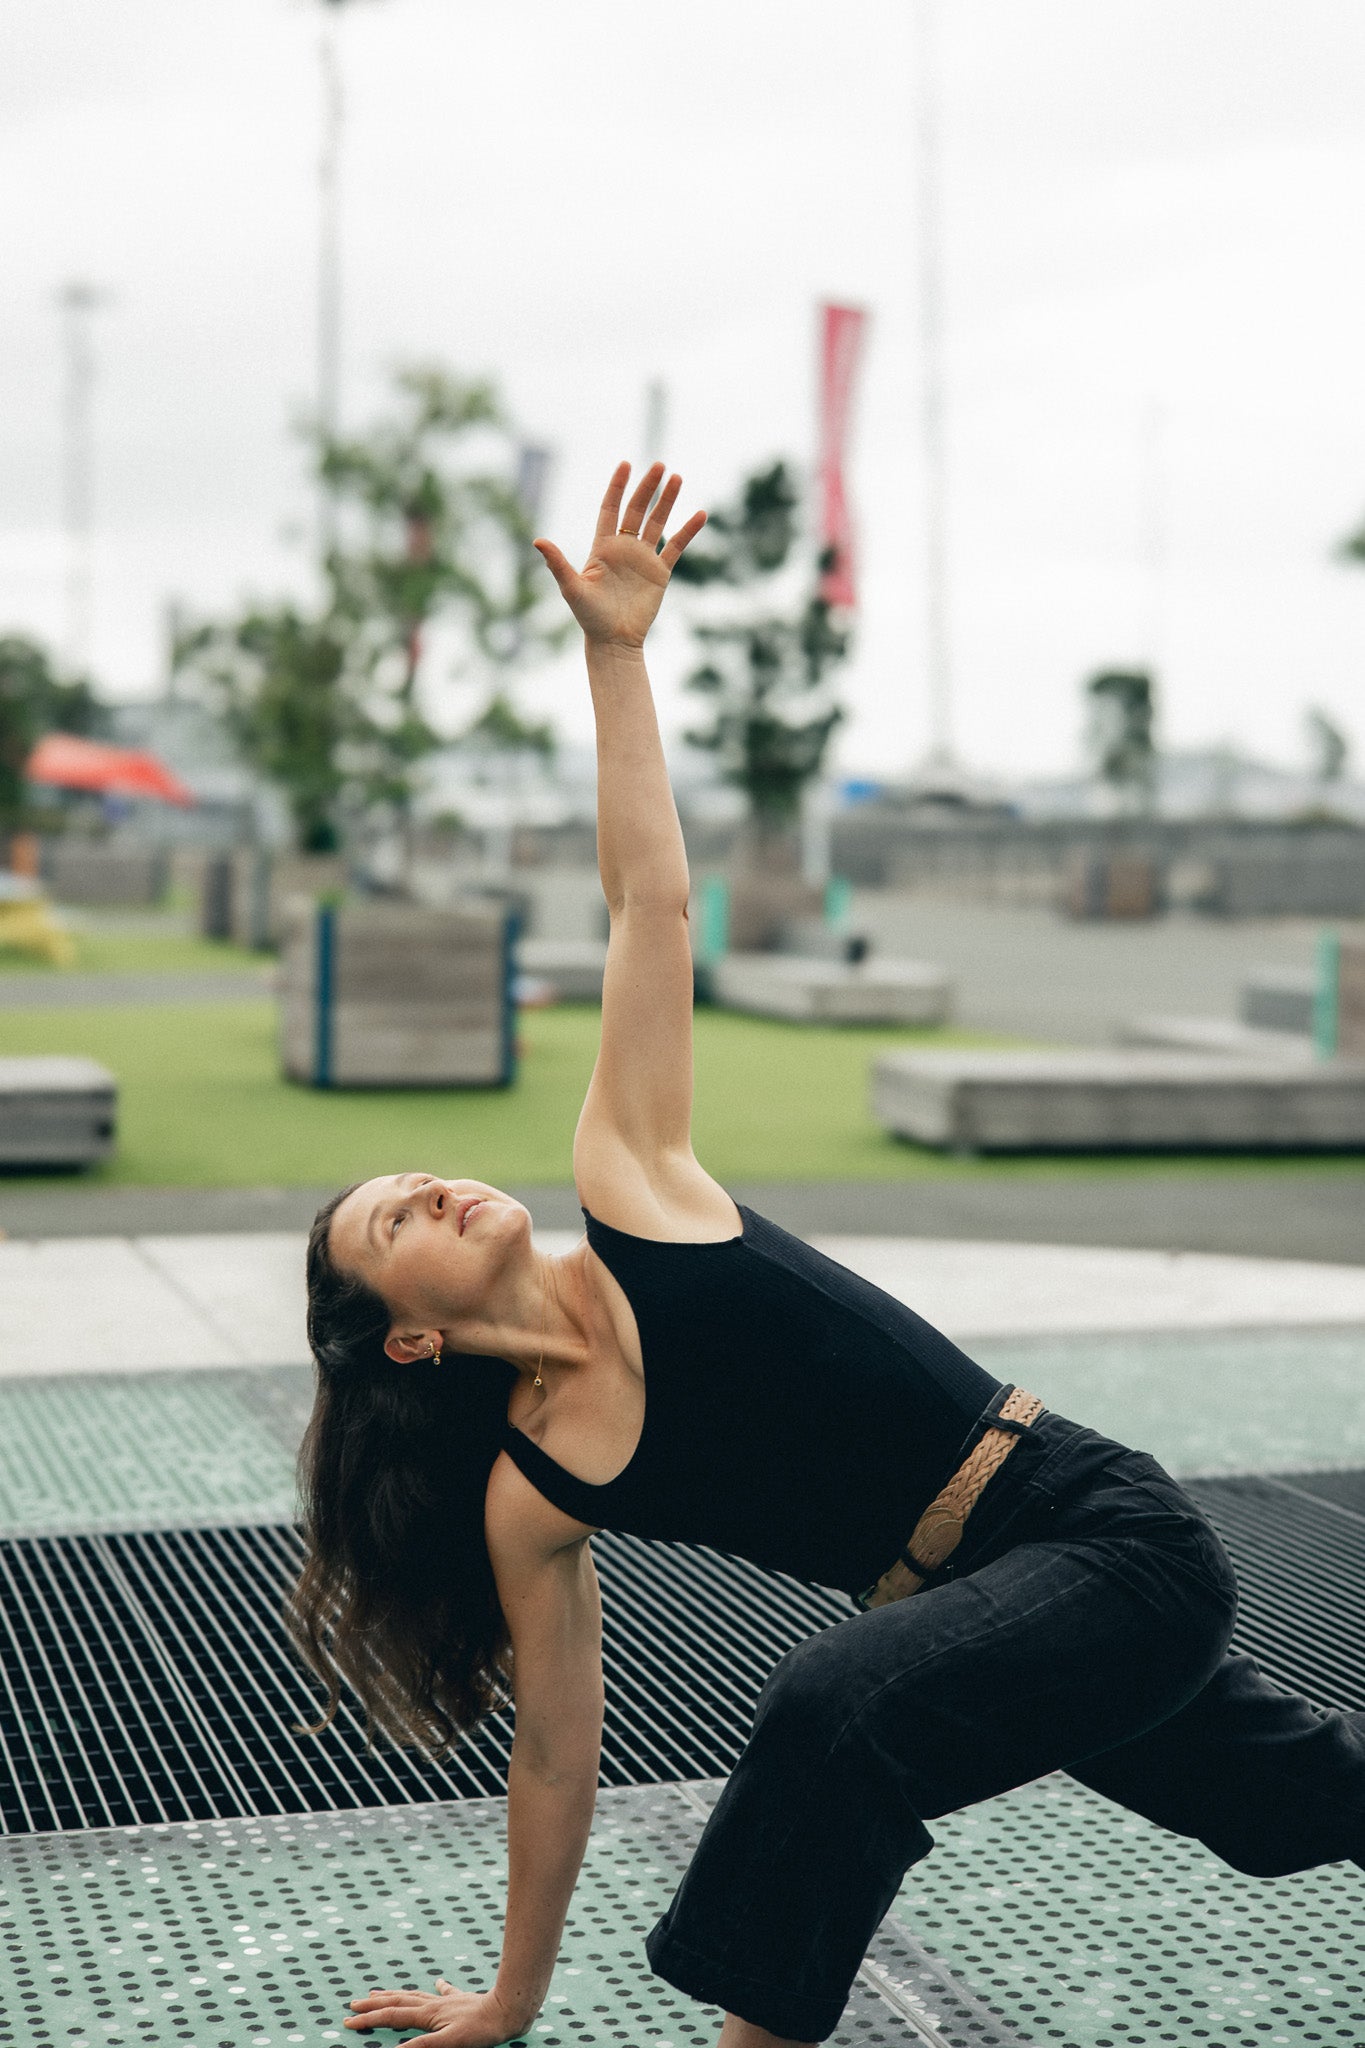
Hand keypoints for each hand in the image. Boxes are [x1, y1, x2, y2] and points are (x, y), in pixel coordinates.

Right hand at [344, 1976, 532, 2045]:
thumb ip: (422, 2045)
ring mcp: (447, 2000)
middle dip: (375, 2004)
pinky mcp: (462, 2000)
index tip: (348, 2022)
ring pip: (415, 1995)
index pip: (392, 2016)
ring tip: (380, 1992)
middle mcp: (434, 2003)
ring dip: (395, 1994)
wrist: (507, 2010)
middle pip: (398, 2001)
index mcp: (428, 2014)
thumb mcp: (449, 2043)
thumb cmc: (480, 2030)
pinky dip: (437, 1988)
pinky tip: (438, 1982)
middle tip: (354, 2004)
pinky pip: (445, 1992)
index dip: (369, 2020)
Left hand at [534, 460, 705, 648]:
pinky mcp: (660, 572)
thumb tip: (538, 540)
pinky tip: (700, 514)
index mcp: (603, 547)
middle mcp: (624, 548)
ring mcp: (643, 558)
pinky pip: (676, 547)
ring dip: (667, 501)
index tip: (625, 465)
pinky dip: (688, 530)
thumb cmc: (589, 617)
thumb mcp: (572, 588)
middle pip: (637, 510)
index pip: (610, 509)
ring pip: (658, 522)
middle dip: (647, 487)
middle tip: (659, 466)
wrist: (613, 641)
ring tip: (677, 478)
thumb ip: (558, 563)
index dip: (617, 487)